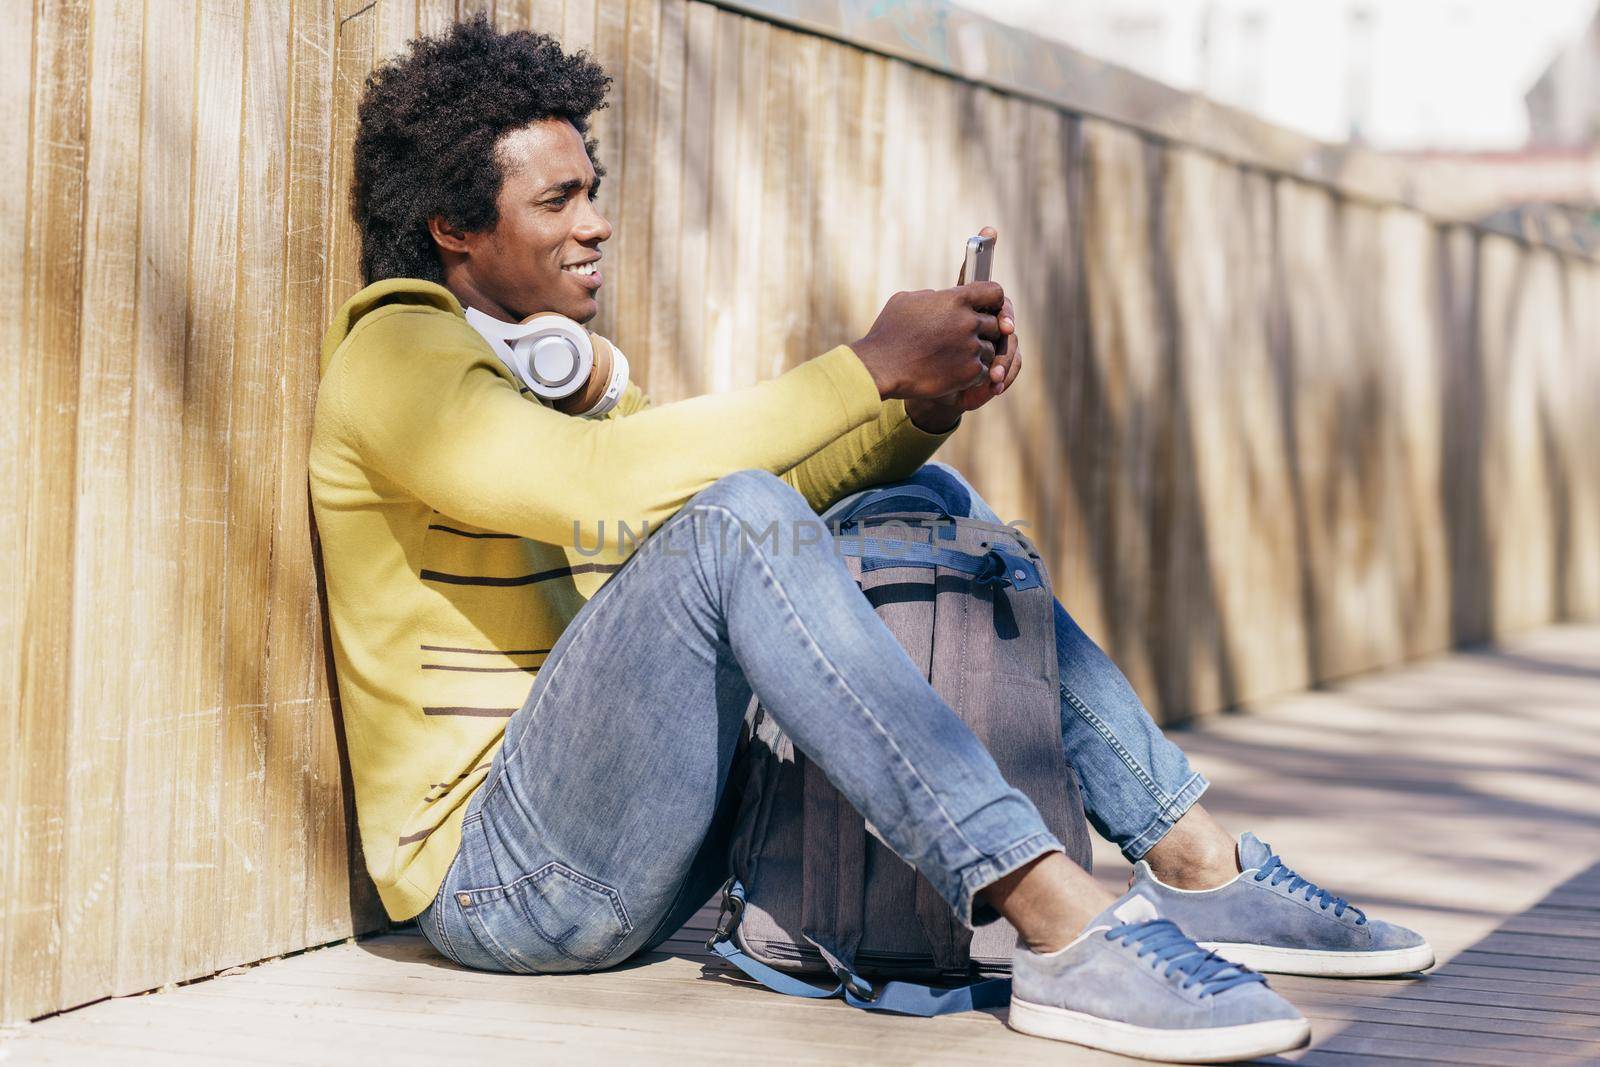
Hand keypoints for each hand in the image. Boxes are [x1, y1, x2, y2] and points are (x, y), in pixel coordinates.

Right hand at [850, 281, 1005, 400]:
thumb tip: (942, 298)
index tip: (990, 310)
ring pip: (990, 350)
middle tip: (962, 341)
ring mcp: (971, 348)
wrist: (881, 367)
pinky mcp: (970, 372)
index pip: (996, 292)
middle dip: (982, 332)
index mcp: (956, 299)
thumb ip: (933, 297)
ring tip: (952, 359)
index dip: (995, 302)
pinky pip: (984, 371)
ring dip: (976, 355)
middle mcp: (969, 322)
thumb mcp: (907, 301)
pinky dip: (972, 374)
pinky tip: (953, 373)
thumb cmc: (888, 333)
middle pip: (994, 325)